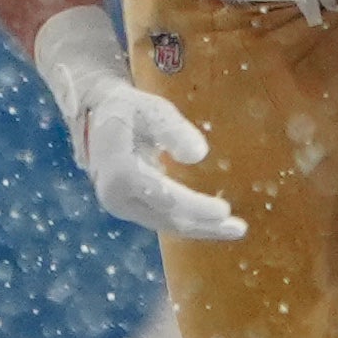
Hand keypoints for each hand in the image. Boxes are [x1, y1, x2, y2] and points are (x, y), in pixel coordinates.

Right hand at [31, 6, 244, 241]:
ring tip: (235, 228)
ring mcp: (121, 205)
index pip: (165, 197)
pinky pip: (163, 218)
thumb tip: (199, 154)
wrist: (98, 116)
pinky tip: (213, 222)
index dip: (196, 206)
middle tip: (239, 228)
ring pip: (167, 223)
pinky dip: (189, 221)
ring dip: (201, 227)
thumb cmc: (128, 108)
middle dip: (205, 225)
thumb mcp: (150, 109)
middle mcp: (116, 197)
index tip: (224, 210)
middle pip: (168, 218)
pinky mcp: (130, 207)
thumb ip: (173, 129)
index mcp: (120, 172)